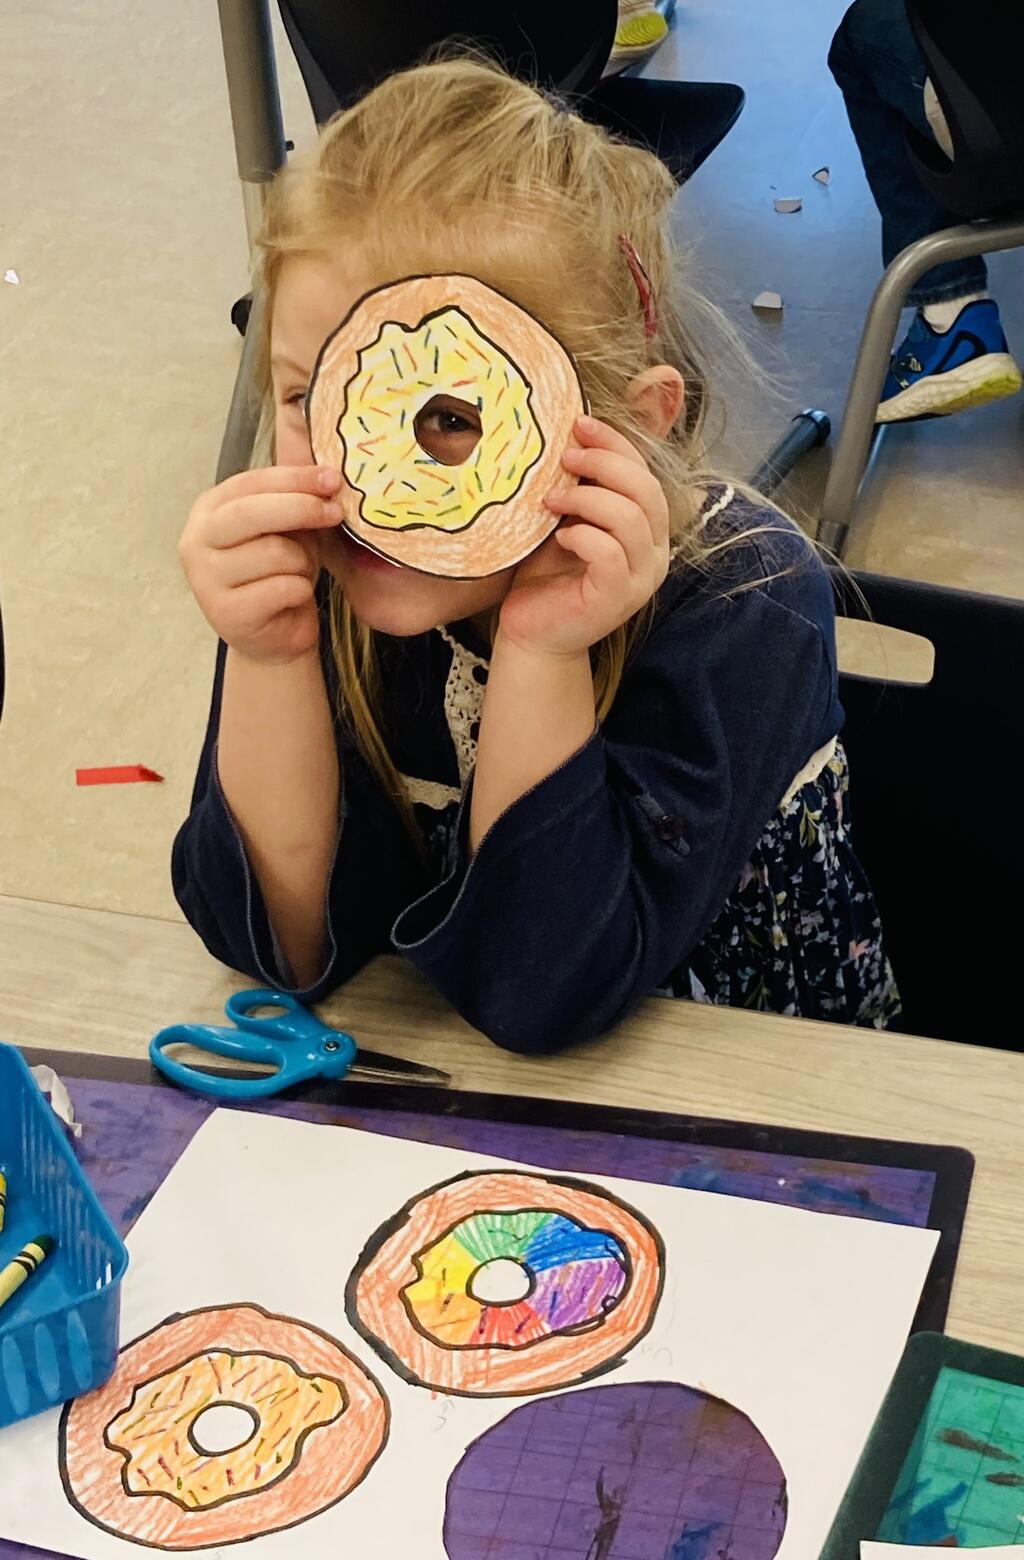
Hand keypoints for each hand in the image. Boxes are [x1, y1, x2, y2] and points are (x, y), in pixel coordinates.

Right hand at [179, 465, 341, 664]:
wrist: (273, 638)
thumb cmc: (279, 574)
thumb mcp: (286, 529)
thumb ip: (294, 500)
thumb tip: (329, 471)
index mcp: (209, 510)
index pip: (250, 482)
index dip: (295, 478)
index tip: (333, 479)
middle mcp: (196, 541)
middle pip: (253, 512)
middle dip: (302, 508)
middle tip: (336, 512)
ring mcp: (206, 579)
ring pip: (274, 553)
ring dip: (302, 563)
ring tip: (299, 573)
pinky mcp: (226, 614)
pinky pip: (282, 588)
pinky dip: (300, 591)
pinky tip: (292, 599)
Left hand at [498, 416, 669, 658]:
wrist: (532, 633)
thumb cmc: (547, 573)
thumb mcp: (566, 519)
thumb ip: (580, 487)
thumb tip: (570, 434)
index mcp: (649, 529)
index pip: (645, 473)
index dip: (616, 444)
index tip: (580, 423)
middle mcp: (655, 553)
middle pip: (646, 490)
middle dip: (604, 464)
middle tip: (564, 457)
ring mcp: (640, 579)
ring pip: (630, 518)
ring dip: (586, 500)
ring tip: (551, 501)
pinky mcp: (617, 599)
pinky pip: (609, 553)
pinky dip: (583, 536)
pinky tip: (560, 537)